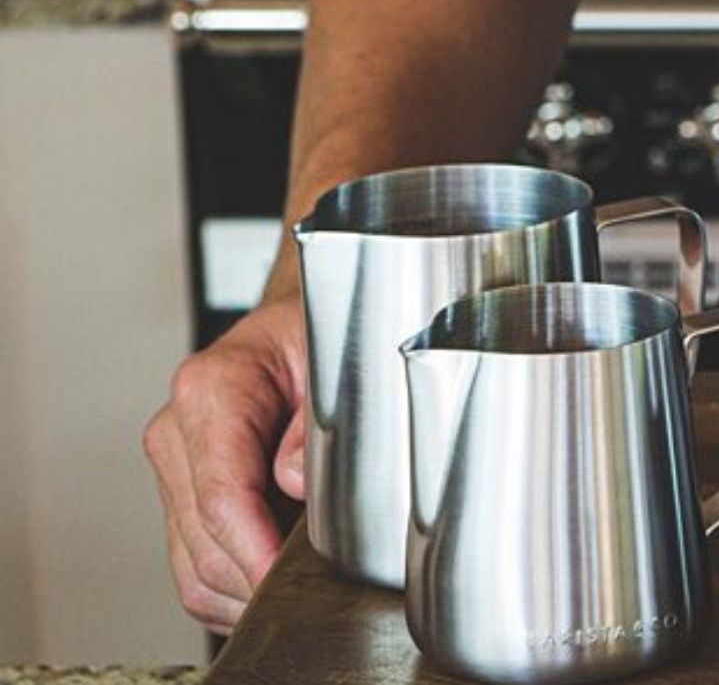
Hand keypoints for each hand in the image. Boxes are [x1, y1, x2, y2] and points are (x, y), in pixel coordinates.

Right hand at [142, 300, 308, 632]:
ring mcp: (175, 466)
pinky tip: (275, 581)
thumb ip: (315, 425)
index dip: (256, 552)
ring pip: (194, 567)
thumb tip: (292, 481)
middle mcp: (178, 431)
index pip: (222, 498)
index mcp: (211, 391)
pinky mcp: (181, 493)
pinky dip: (233, 588)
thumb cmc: (319, 339)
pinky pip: (194, 566)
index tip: (286, 582)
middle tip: (317, 589)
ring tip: (301, 585)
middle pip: (206, 543)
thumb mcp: (337, 361)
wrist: (293, 331)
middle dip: (259, 580)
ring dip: (245, 593)